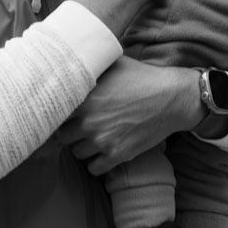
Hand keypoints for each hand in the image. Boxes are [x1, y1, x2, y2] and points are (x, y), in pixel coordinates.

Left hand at [59, 59, 202, 175]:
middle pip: (62, 136)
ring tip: (93, 138)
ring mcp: (102, 140)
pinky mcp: (117, 155)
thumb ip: (89, 66)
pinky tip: (102, 153)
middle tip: (80, 127)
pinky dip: (96, 163)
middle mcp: (89, 121)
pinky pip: (94, 168)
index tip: (62, 115)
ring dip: (82, 148)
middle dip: (70, 132)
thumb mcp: (113, 63)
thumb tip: (70, 59)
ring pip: (77, 153)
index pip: (55, 113)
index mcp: (84, 98)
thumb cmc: (143, 78)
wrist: (172, 98)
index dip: (57, 114)